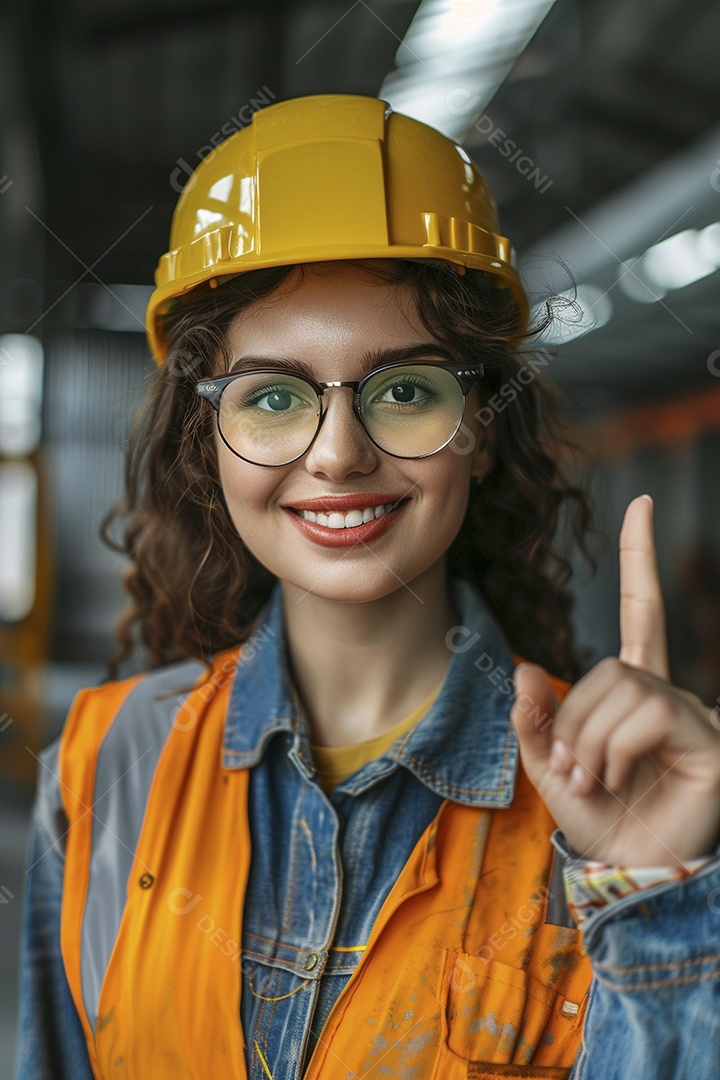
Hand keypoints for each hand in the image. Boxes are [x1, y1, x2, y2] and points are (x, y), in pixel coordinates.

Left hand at [510, 495, 719, 865]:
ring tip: (594, 779)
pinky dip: (612, 747)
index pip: (644, 612)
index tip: (640, 504)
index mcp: (635, 693)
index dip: (641, 558)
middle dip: (572, 720)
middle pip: (609, 666)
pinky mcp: (709, 740)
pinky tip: (615, 779)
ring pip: (622, 686)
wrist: (626, 875)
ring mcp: (694, 715)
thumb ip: (533, 719)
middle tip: (572, 769)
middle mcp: (670, 695)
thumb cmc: (598, 823)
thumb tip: (524, 667)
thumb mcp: (548, 767)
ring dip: (589, 739)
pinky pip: (647, 712)